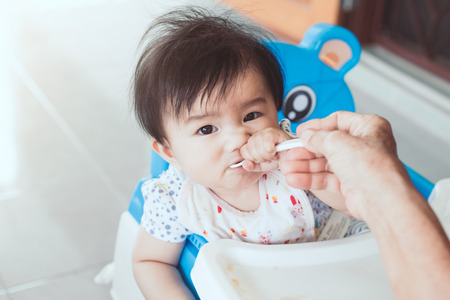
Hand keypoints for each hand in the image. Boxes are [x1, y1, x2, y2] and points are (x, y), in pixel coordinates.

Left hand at [240, 127, 290, 171]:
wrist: (294, 157)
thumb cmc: (280, 159)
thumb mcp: (263, 165)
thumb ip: (252, 166)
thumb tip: (244, 164)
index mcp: (253, 141)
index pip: (244, 150)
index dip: (252, 158)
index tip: (261, 160)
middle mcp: (258, 134)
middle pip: (250, 149)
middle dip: (260, 158)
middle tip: (269, 158)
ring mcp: (266, 132)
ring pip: (258, 146)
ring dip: (267, 155)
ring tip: (273, 155)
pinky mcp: (275, 132)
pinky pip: (266, 143)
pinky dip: (271, 150)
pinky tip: (276, 151)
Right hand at [279, 111, 409, 218]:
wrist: (380, 199)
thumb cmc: (372, 167)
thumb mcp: (337, 142)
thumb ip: (318, 137)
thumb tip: (308, 136)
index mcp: (368, 127)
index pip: (338, 120)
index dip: (317, 126)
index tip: (301, 131)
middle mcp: (364, 146)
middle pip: (328, 144)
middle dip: (306, 150)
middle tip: (290, 152)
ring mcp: (357, 166)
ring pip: (325, 163)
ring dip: (304, 166)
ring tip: (288, 168)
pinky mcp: (351, 184)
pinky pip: (326, 178)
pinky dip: (310, 178)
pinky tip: (296, 178)